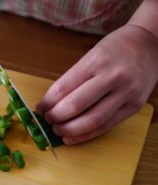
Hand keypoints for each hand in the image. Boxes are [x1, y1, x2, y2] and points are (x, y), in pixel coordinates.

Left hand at [37, 25, 157, 144]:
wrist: (150, 45)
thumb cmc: (115, 48)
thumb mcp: (91, 55)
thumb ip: (73, 78)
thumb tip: (52, 102)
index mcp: (95, 61)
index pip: (63, 88)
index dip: (47, 102)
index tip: (39, 108)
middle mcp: (111, 77)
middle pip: (76, 106)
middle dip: (56, 117)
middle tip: (48, 120)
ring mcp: (125, 93)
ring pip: (92, 120)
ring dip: (70, 130)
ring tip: (58, 130)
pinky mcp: (134, 107)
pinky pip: (106, 126)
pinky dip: (86, 135)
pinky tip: (73, 137)